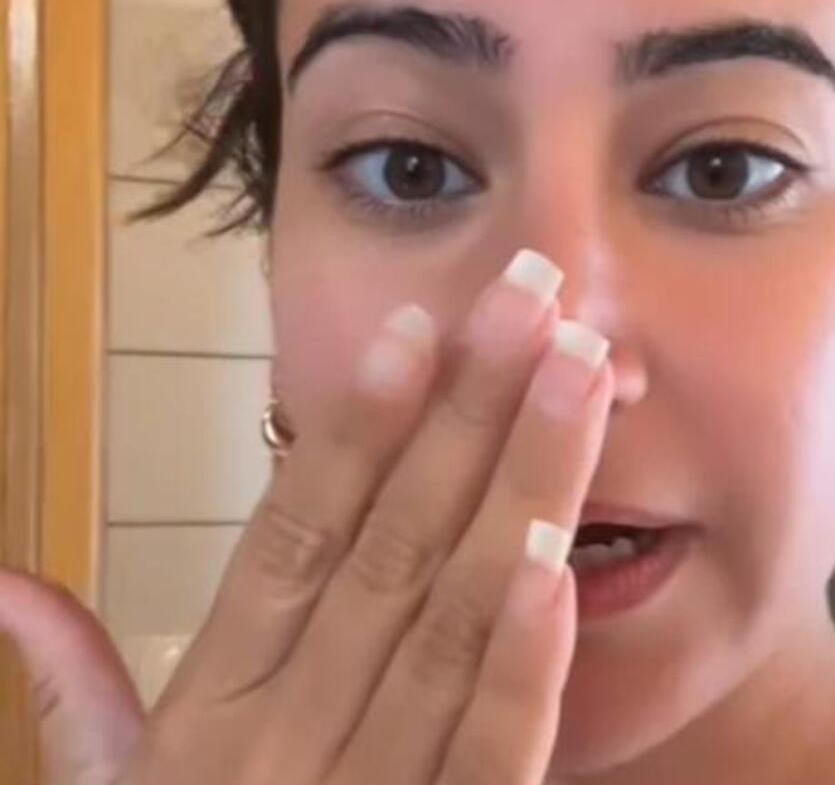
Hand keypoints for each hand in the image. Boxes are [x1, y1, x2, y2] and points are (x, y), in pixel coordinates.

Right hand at [5, 249, 614, 784]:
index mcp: (213, 709)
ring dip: (517, 496)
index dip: (355, 429)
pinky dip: (515, 666)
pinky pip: (480, 758)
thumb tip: (10, 587)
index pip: (291, 537)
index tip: (414, 331)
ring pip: (446, 623)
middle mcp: (282, 738)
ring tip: (574, 382)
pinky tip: (555, 570)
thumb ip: (77, 695)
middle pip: (389, 549)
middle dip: (465, 417)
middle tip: (533, 300)